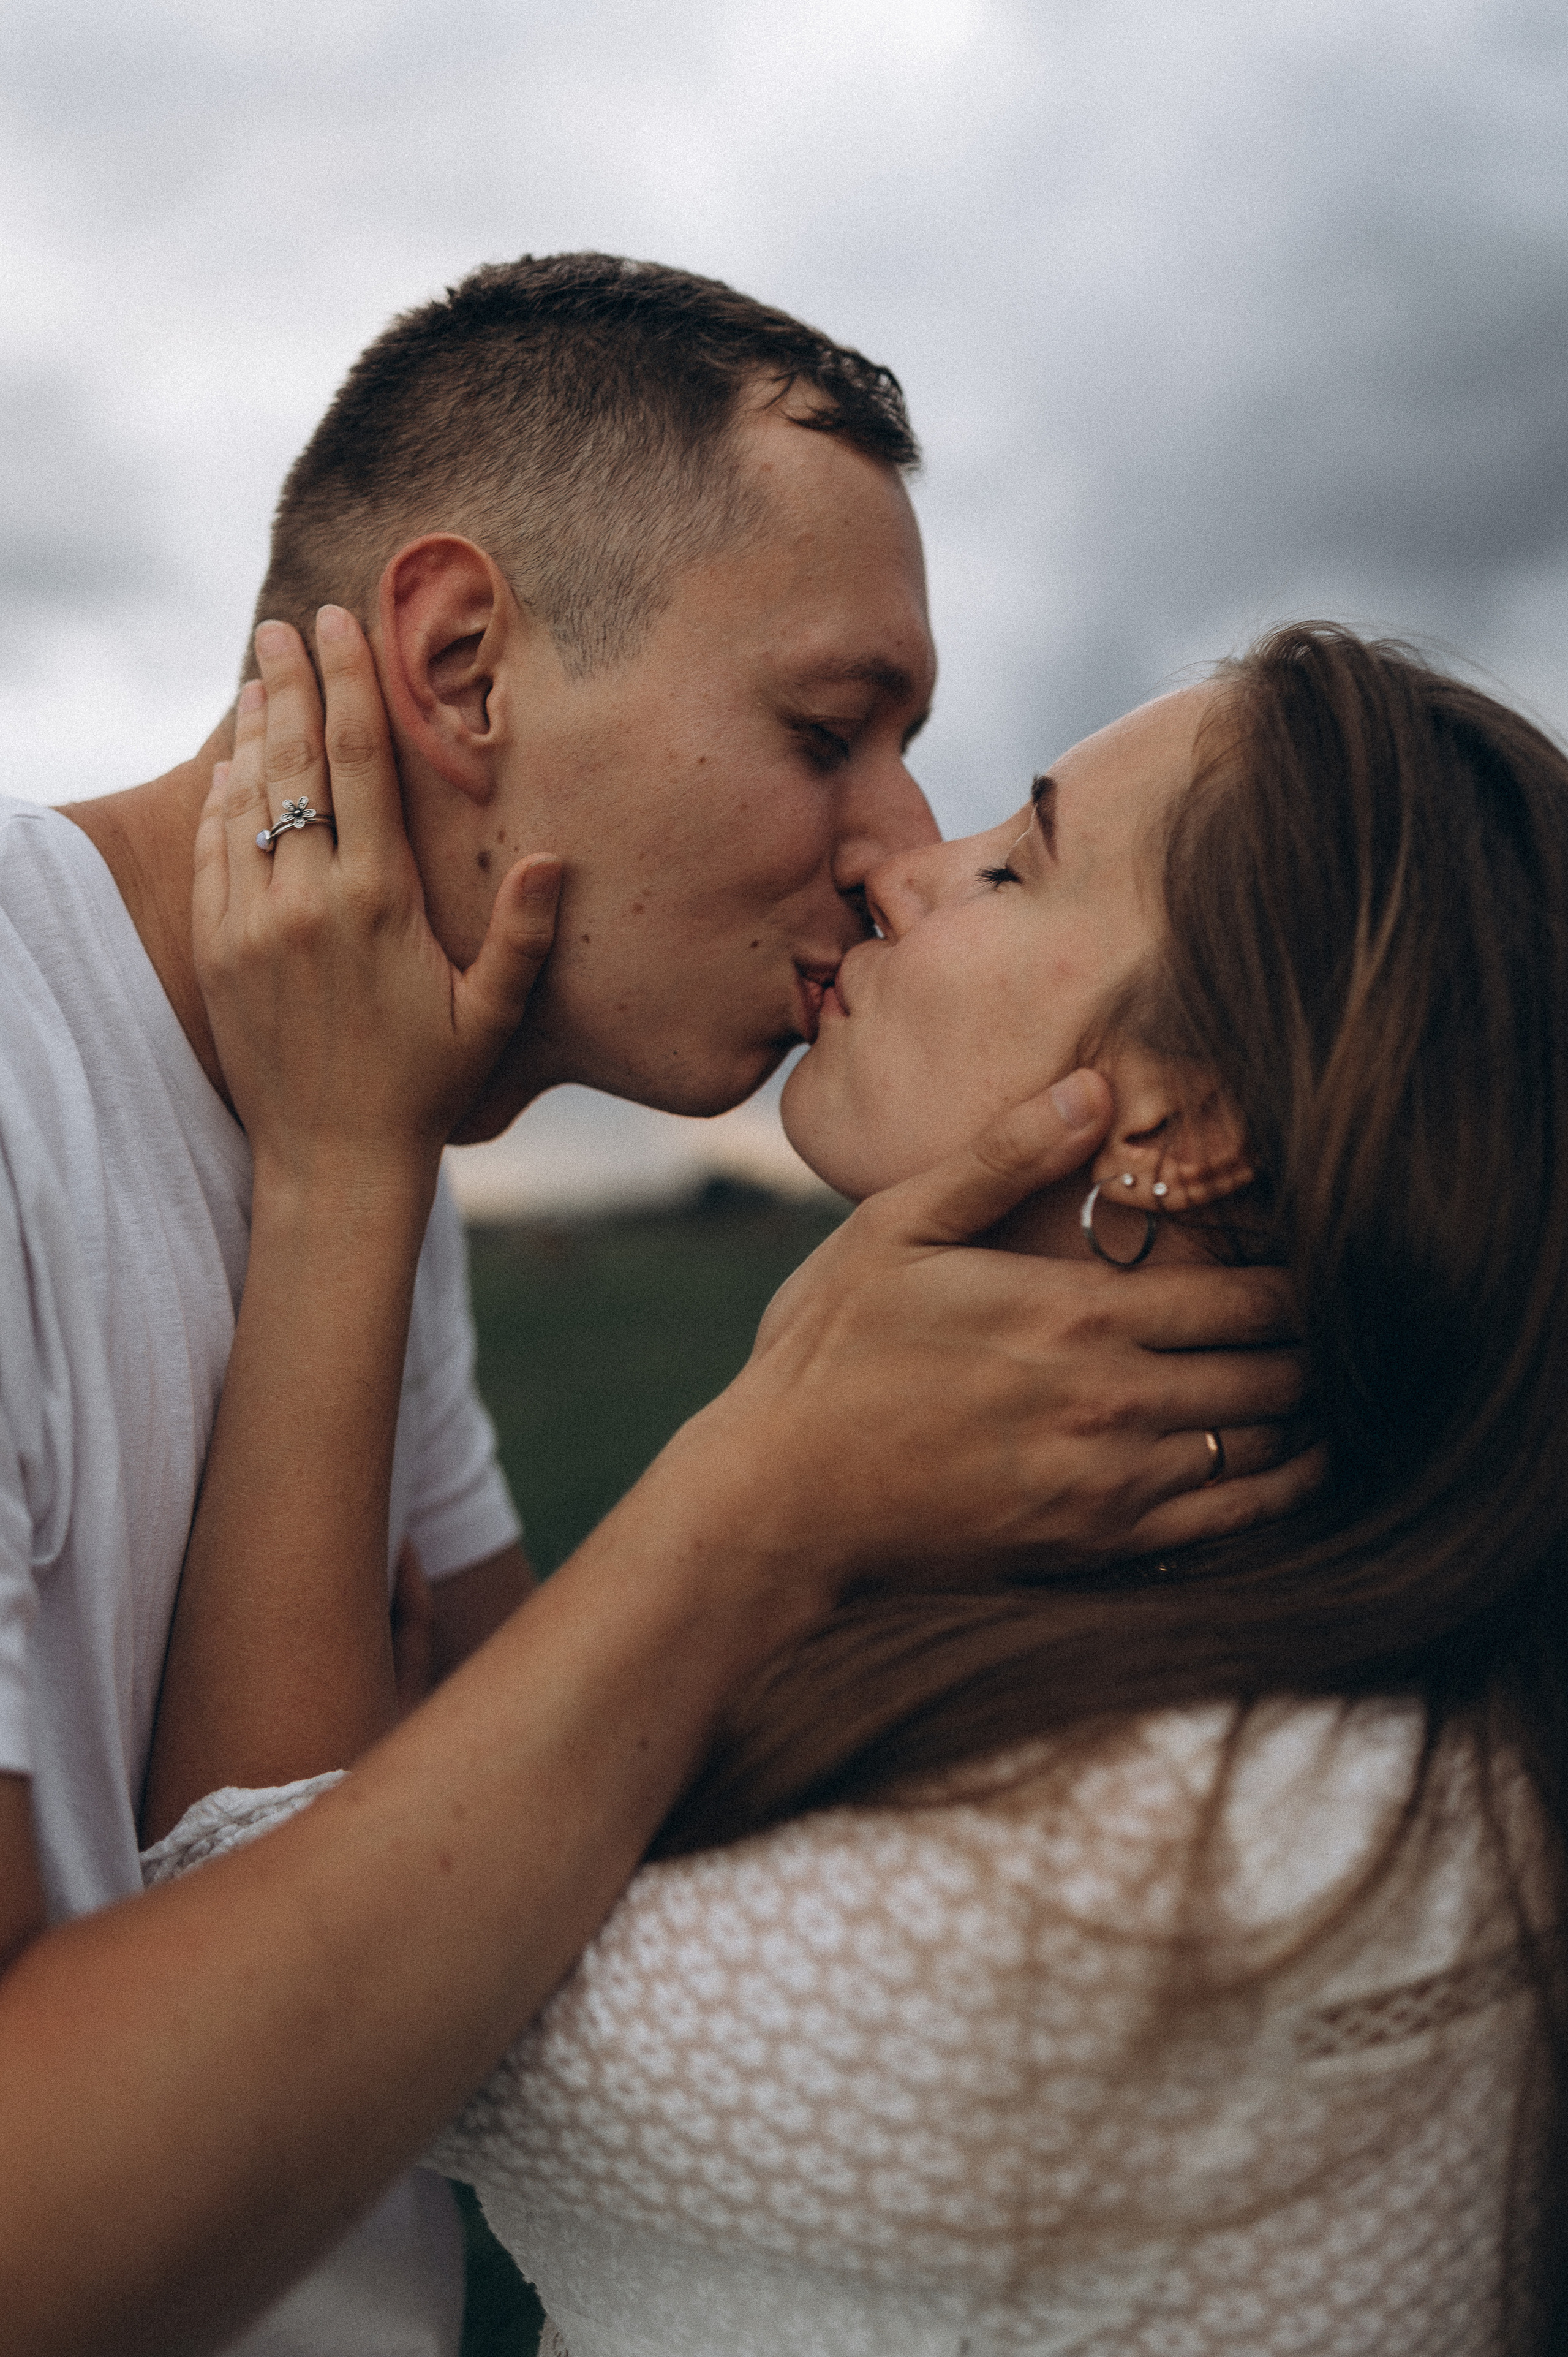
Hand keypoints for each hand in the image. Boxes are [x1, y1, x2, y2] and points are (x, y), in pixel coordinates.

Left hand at [194, 610, 560, 1190]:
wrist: (332, 1157)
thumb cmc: (425, 1086)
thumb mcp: (491, 1015)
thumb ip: (522, 936)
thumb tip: (554, 860)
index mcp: (377, 902)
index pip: (357, 764)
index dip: (347, 684)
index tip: (337, 624)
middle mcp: (306, 901)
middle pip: (294, 762)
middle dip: (291, 684)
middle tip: (283, 627)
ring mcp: (252, 924)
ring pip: (246, 800)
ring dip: (254, 733)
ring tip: (260, 678)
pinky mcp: (217, 950)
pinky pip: (213, 852)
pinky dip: (221, 799)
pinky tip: (232, 766)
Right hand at [676, 1075, 1317, 1591]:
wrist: (777, 1506)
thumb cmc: (826, 1358)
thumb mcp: (895, 1231)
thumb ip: (1001, 1157)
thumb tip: (1093, 1086)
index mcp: (1076, 1314)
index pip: (1246, 1294)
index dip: (1298, 1278)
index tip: (1313, 1263)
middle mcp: (1113, 1401)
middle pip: (1272, 1370)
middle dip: (1309, 1343)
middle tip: (1329, 1322)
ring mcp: (1110, 1486)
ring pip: (1263, 1447)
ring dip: (1300, 1413)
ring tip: (1316, 1384)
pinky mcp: (1095, 1550)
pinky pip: (1229, 1525)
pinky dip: (1279, 1492)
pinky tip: (1293, 1466)